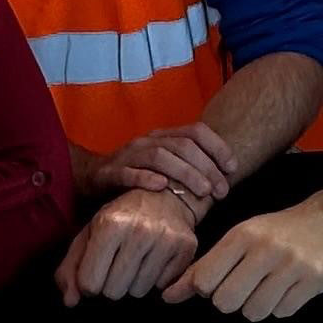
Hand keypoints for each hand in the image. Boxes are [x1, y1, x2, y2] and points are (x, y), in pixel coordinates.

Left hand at [56, 187, 200, 304]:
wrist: (166, 195)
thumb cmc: (122, 216)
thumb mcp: (90, 233)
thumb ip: (71, 267)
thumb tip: (70, 301)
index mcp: (110, 224)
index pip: (90, 284)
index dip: (90, 282)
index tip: (97, 269)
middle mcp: (139, 231)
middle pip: (114, 292)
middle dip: (112, 283)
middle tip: (118, 264)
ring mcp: (165, 239)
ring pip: (138, 292)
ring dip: (134, 282)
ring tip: (138, 260)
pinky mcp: (185, 248)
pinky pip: (162, 286)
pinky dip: (156, 278)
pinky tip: (155, 259)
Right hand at [92, 124, 238, 214]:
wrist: (89, 177)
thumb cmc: (136, 175)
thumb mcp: (164, 166)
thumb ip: (189, 167)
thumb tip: (224, 180)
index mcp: (163, 137)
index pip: (196, 131)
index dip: (218, 147)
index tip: (233, 169)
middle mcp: (147, 141)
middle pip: (183, 146)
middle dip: (207, 168)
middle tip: (221, 191)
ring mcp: (127, 156)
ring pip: (159, 157)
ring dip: (185, 173)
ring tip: (202, 192)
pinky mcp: (109, 173)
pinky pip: (127, 173)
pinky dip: (145, 178)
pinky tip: (161, 187)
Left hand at [166, 191, 322, 321]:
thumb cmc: (275, 232)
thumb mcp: (238, 239)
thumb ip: (203, 268)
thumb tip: (167, 296)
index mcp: (243, 235)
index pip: (205, 280)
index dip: (207, 288)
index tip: (220, 280)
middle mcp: (266, 249)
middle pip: (226, 302)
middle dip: (231, 299)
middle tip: (244, 285)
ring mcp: (292, 266)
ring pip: (254, 312)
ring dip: (256, 305)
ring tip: (266, 286)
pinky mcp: (314, 281)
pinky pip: (281, 312)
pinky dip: (279, 306)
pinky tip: (286, 288)